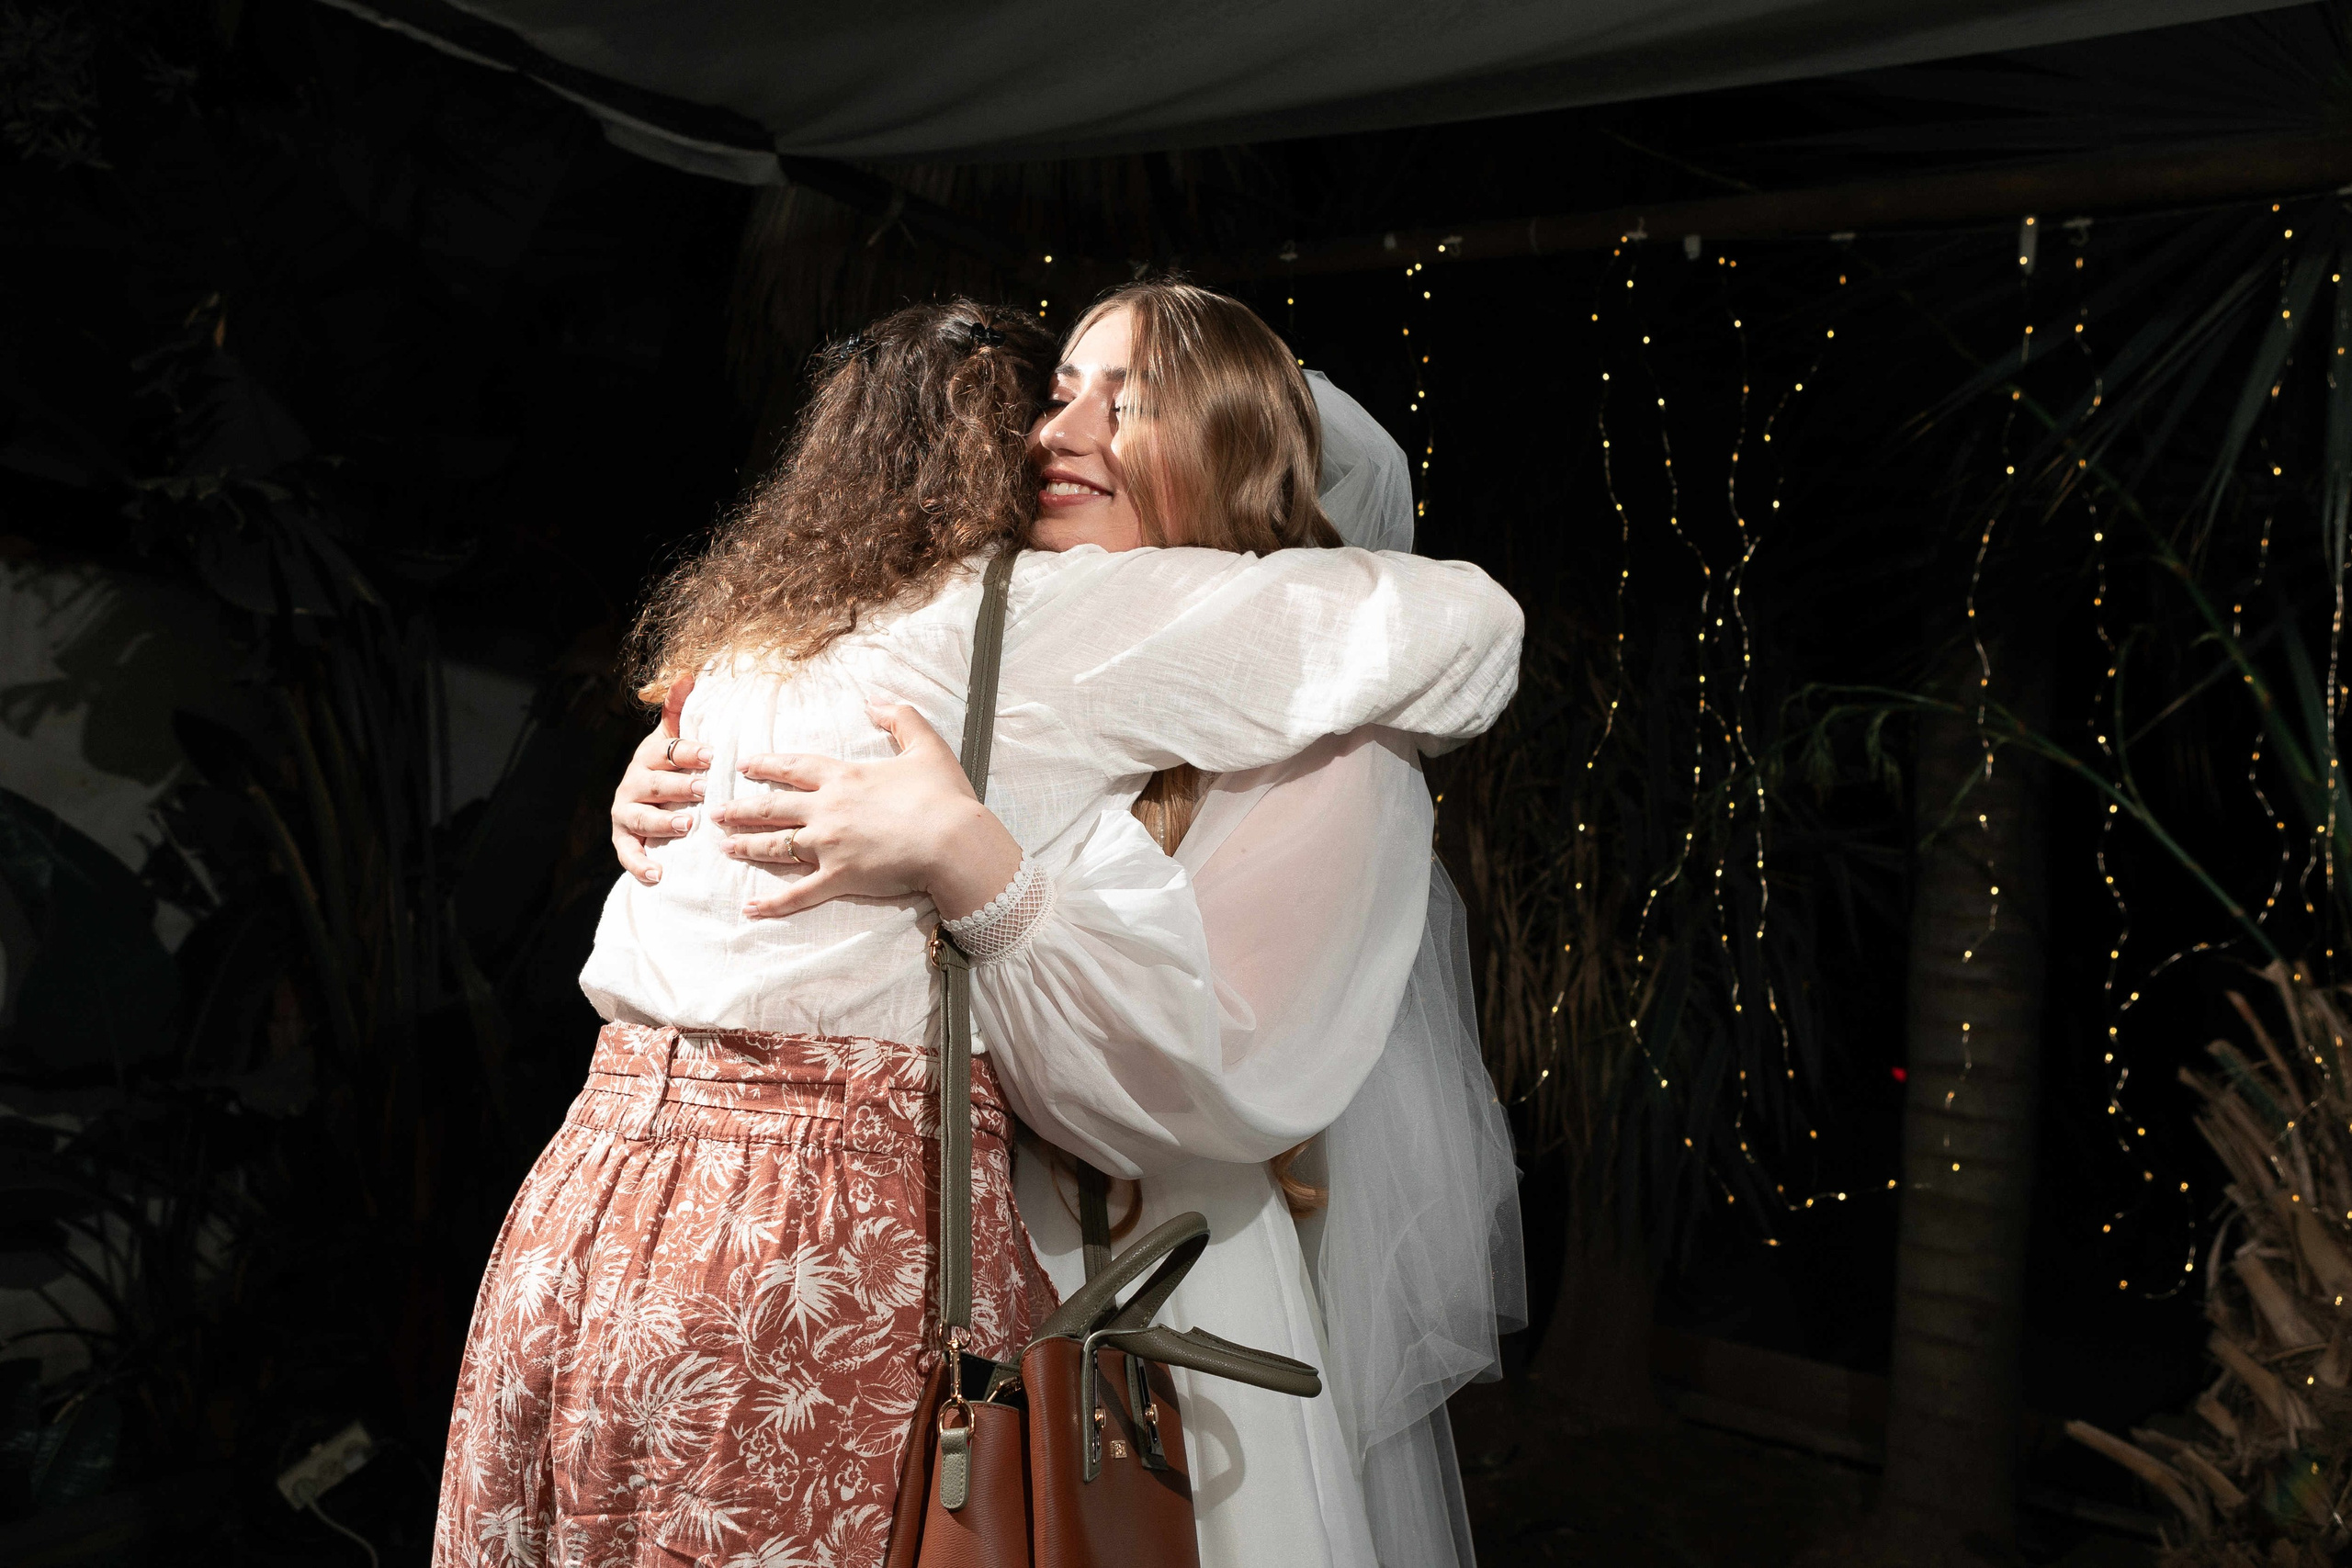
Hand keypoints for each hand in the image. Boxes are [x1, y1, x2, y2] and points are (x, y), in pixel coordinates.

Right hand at [611, 676, 709, 884]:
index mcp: (651, 755)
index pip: (669, 750)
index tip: (712, 756)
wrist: (650, 800)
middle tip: (704, 790)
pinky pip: (628, 852)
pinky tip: (658, 874)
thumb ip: (680, 708)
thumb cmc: (673, 765)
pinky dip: (641, 864)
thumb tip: (687, 674)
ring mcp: (627, 811)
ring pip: (642, 816)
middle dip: (679, 786)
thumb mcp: (676, 736)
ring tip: (688, 826)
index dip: (690, 752)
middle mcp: (635, 781)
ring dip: (664, 822)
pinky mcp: (624, 838)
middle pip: (656, 783)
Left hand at [713, 702, 1022, 920]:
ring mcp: (829, 845)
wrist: (954, 840)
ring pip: (776, 846)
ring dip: (747, 846)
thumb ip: (900, 717)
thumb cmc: (943, 795)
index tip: (744, 765)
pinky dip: (773, 903)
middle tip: (716, 811)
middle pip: (772, 807)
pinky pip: (798, 893)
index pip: (794, 768)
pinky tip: (751, 908)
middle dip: (741, 809)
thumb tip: (875, 700)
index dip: (766, 765)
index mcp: (844, 777)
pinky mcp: (839, 877)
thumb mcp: (926, 744)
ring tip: (725, 847)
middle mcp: (827, 809)